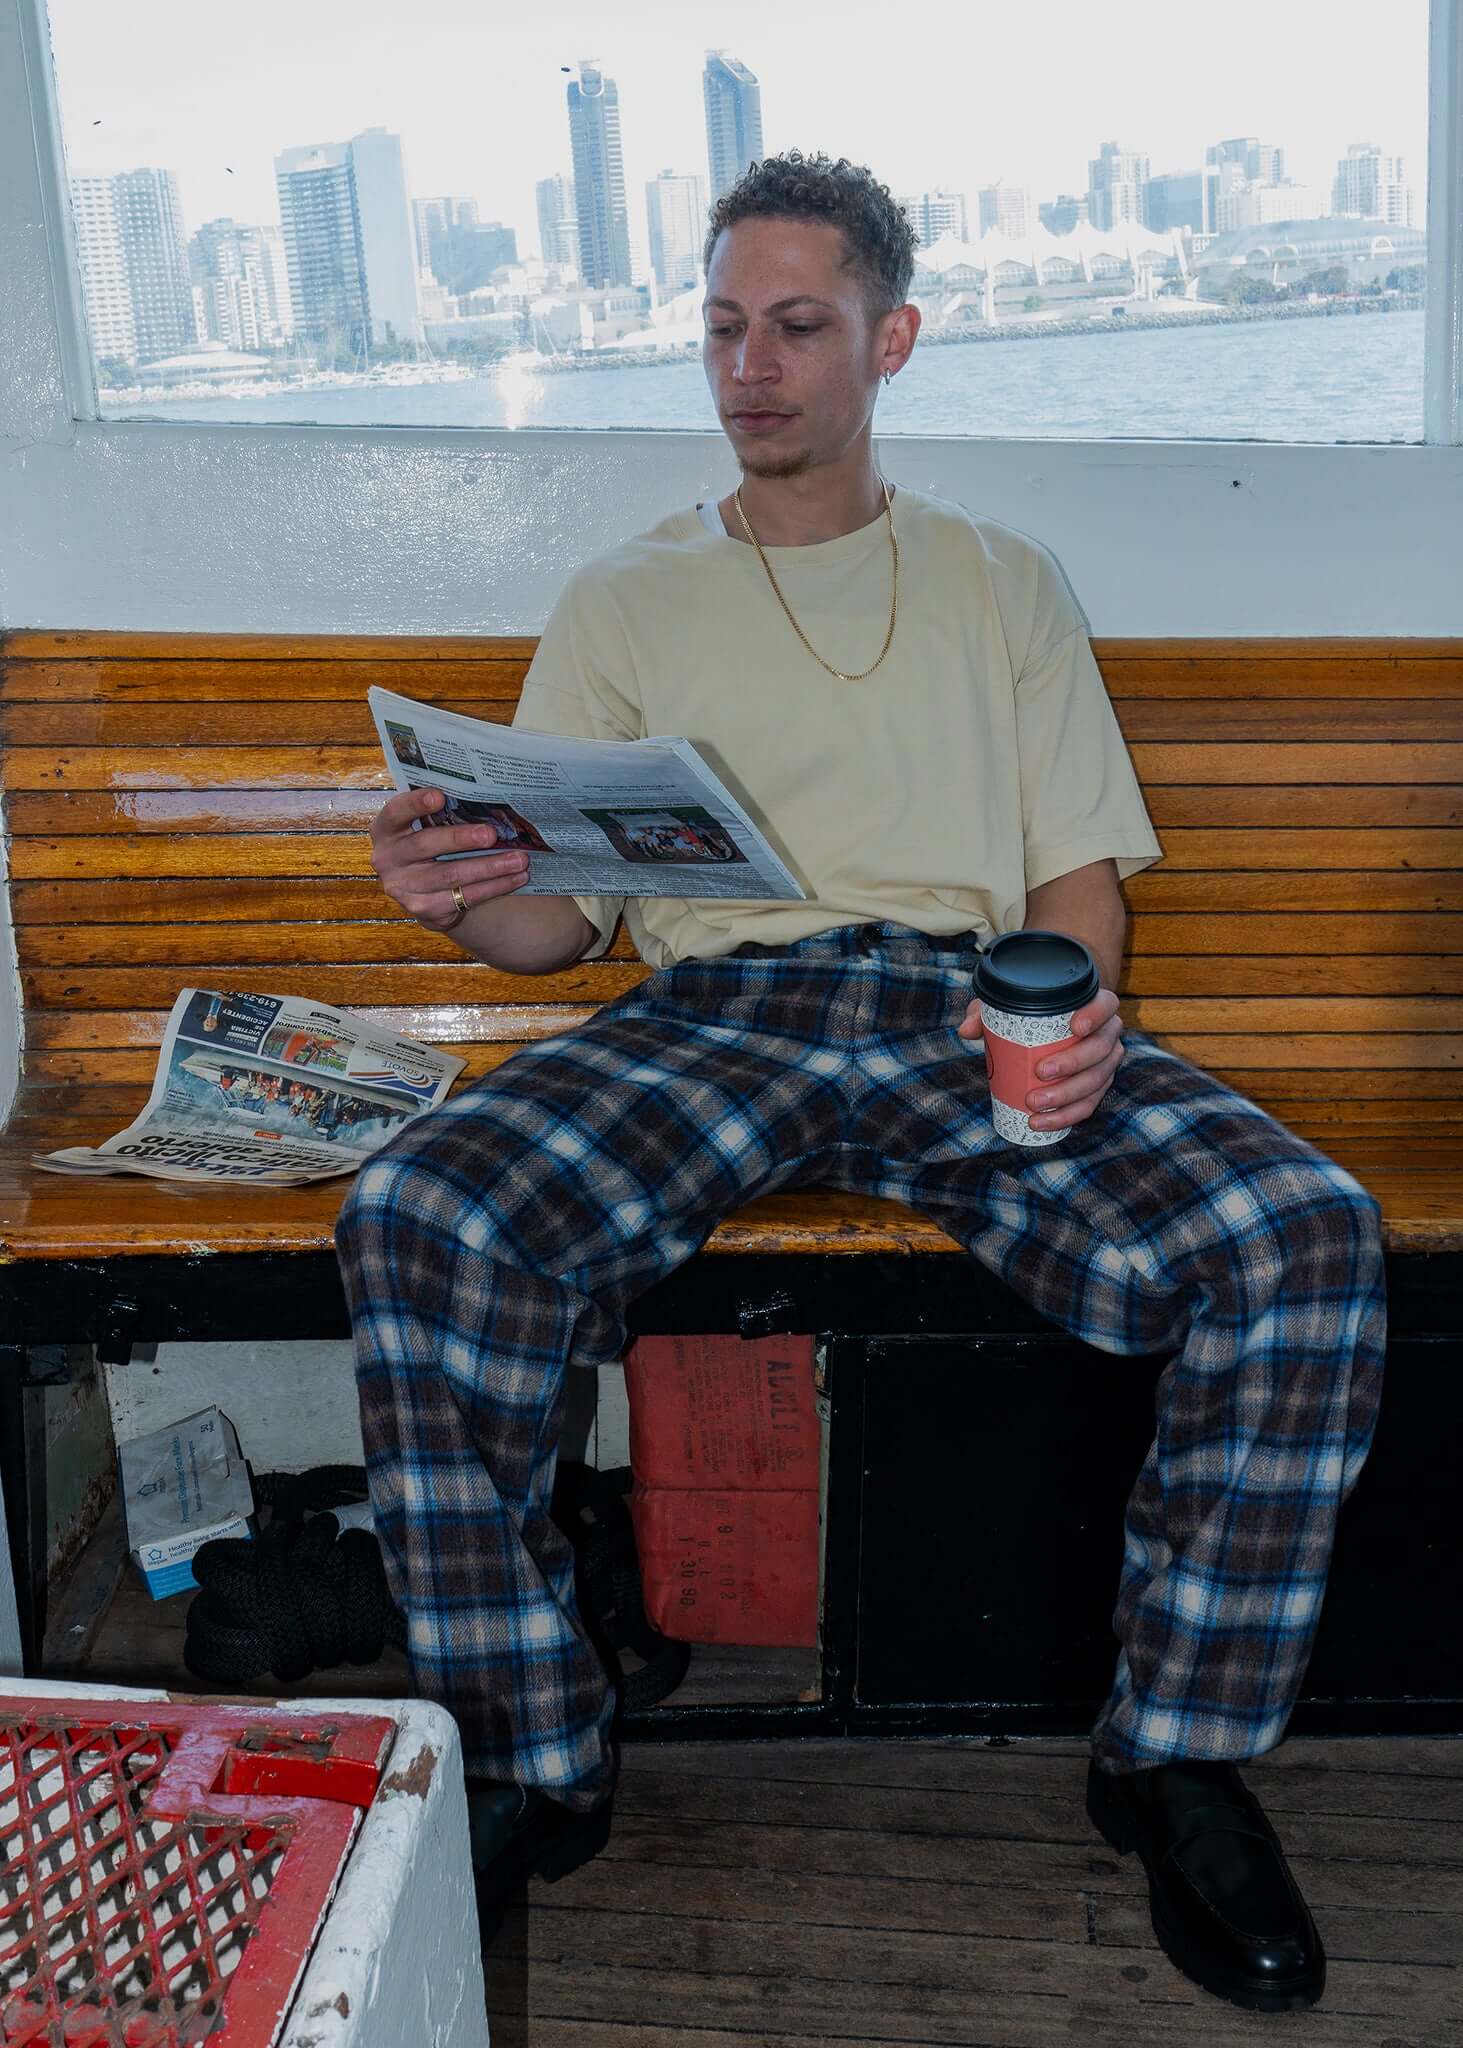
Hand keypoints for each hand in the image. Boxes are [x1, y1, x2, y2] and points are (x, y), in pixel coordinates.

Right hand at [370, 787, 530, 930]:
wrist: (421, 892)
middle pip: (426, 845)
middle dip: (462, 839)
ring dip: (489, 867)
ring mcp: (402, 887)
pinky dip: (494, 887)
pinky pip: (463, 897)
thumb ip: (440, 814)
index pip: (396, 812)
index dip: (415, 804)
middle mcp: (388, 858)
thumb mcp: (424, 827)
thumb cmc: (429, 846)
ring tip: (520, 859)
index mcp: (386, 830)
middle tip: (491, 834)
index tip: (440, 797)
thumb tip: (485, 795)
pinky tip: (516, 878)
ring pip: (450, 875)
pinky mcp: (422, 909)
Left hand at [957, 987, 1124, 1131]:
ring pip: (1097, 1081)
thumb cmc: (1033, 1012)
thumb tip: (967, 1030)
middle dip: (1072, 1064)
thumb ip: (986, 1011)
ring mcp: (1107, 1062)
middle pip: (1101, 1049)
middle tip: (1040, 1072)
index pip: (1107, 1005)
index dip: (1095, 1015)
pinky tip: (1041, 1122)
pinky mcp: (1098, 1087)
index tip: (1074, 1027)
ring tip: (1034, 1105)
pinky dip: (1065, 1116)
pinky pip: (1088, 1105)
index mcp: (1096, 1005)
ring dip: (1066, 1097)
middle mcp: (1108, 1033)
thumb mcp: (1008, 1005)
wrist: (1054, 1029)